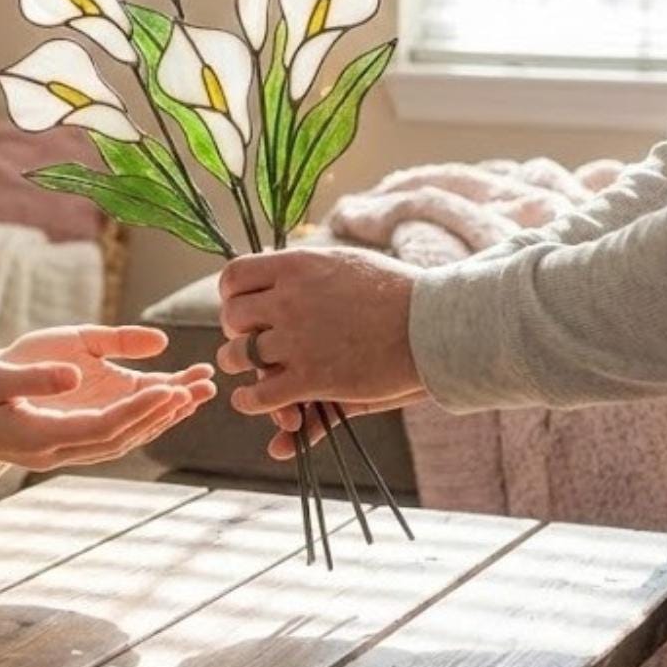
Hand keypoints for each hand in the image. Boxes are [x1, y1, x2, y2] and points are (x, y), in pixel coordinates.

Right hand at [0, 324, 215, 470]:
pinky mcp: (60, 439)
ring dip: (158, 418)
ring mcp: (58, 449)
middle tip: (202, 387)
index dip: (141, 410)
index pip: (104, 428)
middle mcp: (55, 450)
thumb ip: (34, 378)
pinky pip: (108, 433)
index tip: (174, 388)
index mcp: (39, 436)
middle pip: (121, 438)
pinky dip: (138, 418)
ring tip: (196, 392)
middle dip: (163, 413)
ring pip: (120, 439)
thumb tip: (76, 376)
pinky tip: (161, 400)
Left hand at [216, 248, 425, 415]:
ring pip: (238, 356)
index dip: (232, 295)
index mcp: (297, 266)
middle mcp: (289, 300)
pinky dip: (250, 401)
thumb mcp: (344, 265)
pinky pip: (259, 395)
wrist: (434, 325)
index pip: (234, 276)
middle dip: (237, 331)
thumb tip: (275, 273)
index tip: (246, 308)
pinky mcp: (312, 378)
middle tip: (251, 341)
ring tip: (252, 371)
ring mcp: (298, 340)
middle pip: (232, 317)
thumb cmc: (396, 293)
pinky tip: (252, 400)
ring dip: (241, 366)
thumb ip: (304, 271)